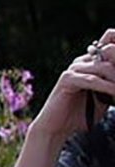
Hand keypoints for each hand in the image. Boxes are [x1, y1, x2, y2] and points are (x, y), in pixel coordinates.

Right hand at [28, 28, 114, 144]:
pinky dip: (106, 87)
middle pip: (110, 52)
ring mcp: (73, 69)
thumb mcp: (105, 97)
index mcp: (92, 62)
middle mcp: (82, 61)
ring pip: (104, 67)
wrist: (57, 127)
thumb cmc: (82, 113)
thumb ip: (113, 84)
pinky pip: (91, 79)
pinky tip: (113, 93)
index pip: (109, 39)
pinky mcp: (67, 79)